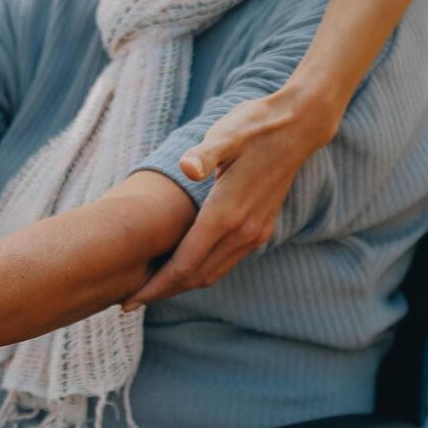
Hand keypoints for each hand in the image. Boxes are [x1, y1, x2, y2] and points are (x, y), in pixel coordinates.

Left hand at [123, 86, 341, 308]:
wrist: (299, 126)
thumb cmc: (255, 126)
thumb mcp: (227, 134)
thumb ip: (205, 154)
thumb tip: (187, 167)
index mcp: (227, 215)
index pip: (184, 265)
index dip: (155, 286)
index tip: (128, 301)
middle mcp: (243, 232)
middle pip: (196, 277)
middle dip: (163, 292)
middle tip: (129, 301)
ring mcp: (255, 233)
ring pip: (212, 274)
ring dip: (182, 285)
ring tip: (151, 290)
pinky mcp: (261, 229)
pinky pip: (226, 263)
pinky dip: (201, 272)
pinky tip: (183, 268)